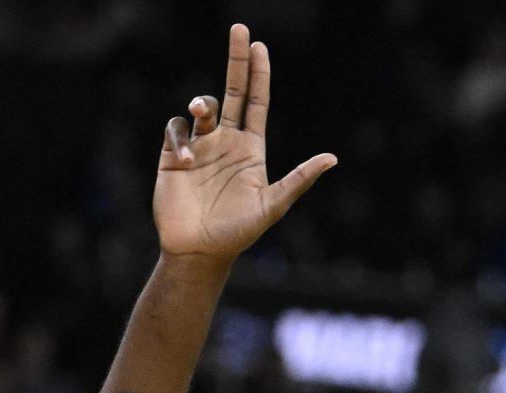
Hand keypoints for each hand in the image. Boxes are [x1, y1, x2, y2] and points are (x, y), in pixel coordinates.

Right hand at [154, 24, 335, 261]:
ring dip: (201, 103)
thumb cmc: (240, 232)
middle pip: (232, 90)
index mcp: (251, 148)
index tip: (259, 46)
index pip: (257, 102)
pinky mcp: (172, 155)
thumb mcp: (274, 205)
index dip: (258, 74)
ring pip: (200, 107)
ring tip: (201, 111)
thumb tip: (332, 158)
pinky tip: (184, 158)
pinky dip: (179, 136)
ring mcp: (199, 146)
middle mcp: (226, 141)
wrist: (201, 251)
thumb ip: (300, 180)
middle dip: (236, 60)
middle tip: (240, 29)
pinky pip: (174, 130)